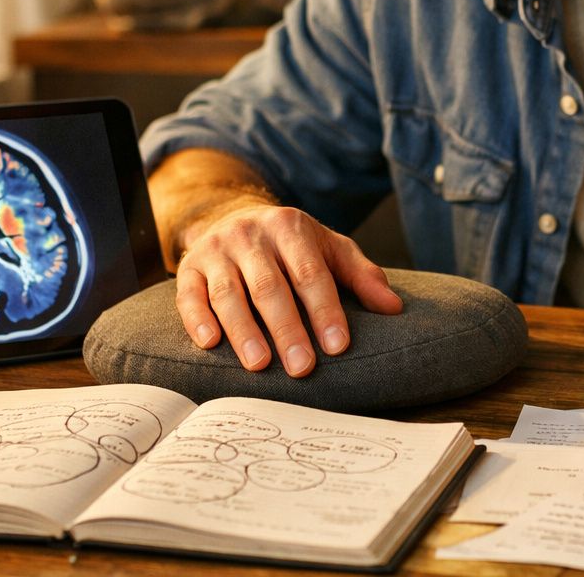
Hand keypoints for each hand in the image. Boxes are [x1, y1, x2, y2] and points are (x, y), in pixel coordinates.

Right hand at [173, 193, 402, 374]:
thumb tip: (394, 307)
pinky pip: (190, 295)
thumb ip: (361, 276)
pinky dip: (198, 319)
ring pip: (228, 293)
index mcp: (290, 227)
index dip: (324, 309)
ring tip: (259, 364)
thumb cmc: (292, 246)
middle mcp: (251, 235)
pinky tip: (210, 343)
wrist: (235, 217)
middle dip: (287, 328)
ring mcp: (216, 250)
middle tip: (302, 366)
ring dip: (243, 330)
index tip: (338, 345)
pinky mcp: (189, 267)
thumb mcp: (329, 250)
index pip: (310, 272)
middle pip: (269, 286)